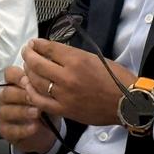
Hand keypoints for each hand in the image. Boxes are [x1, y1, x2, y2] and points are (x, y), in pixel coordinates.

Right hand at [0, 65, 56, 153]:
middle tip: (35, 98)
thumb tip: (44, 78)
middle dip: (22, 95)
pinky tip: (35, 126)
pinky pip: (9, 129)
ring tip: (37, 113)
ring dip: (22, 111)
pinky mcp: (5, 130)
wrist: (48, 130)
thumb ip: (42, 87)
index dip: (17, 76)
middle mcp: (7, 98)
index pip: (9, 74)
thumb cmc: (46, 108)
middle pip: (7, 93)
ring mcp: (4, 114)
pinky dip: (22, 129)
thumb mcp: (48, 96)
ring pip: (6, 111)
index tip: (29, 81)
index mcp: (15, 84)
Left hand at [22, 39, 136, 125]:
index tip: (33, 43)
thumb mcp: (96, 58)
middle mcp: (67, 76)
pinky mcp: (64, 109)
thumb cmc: (116, 78)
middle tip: (26, 52)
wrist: (127, 102)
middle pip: (37, 64)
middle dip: (28, 55)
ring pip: (35, 82)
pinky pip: (40, 101)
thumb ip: (74, 56)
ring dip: (28, 73)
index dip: (37, 44)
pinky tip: (29, 88)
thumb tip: (55, 53)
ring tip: (27, 68)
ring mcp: (64, 94)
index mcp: (77, 60)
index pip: (49, 49)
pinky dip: (32, 93)